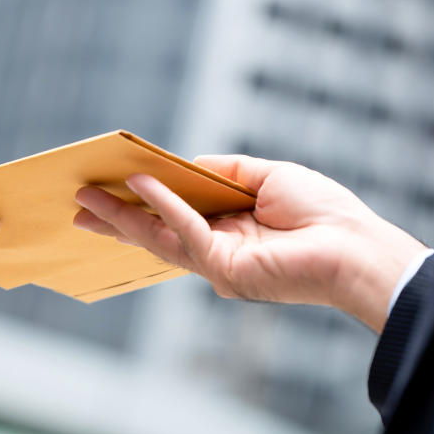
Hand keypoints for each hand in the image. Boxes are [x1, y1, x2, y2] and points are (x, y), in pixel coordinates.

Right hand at [73, 155, 427, 331]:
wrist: (357, 246)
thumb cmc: (323, 212)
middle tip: (77, 202)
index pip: (170, 217)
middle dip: (113, 217)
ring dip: (120, 215)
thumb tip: (182, 165)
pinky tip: (138, 184)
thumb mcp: (266, 176)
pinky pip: (185, 231)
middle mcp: (214, 251)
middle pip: (152, 232)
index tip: (108, 185)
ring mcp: (215, 264)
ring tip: (86, 198)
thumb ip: (222, 170)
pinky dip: (162, 205)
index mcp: (224, 232)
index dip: (139, 202)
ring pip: (156, 237)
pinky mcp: (223, 269)